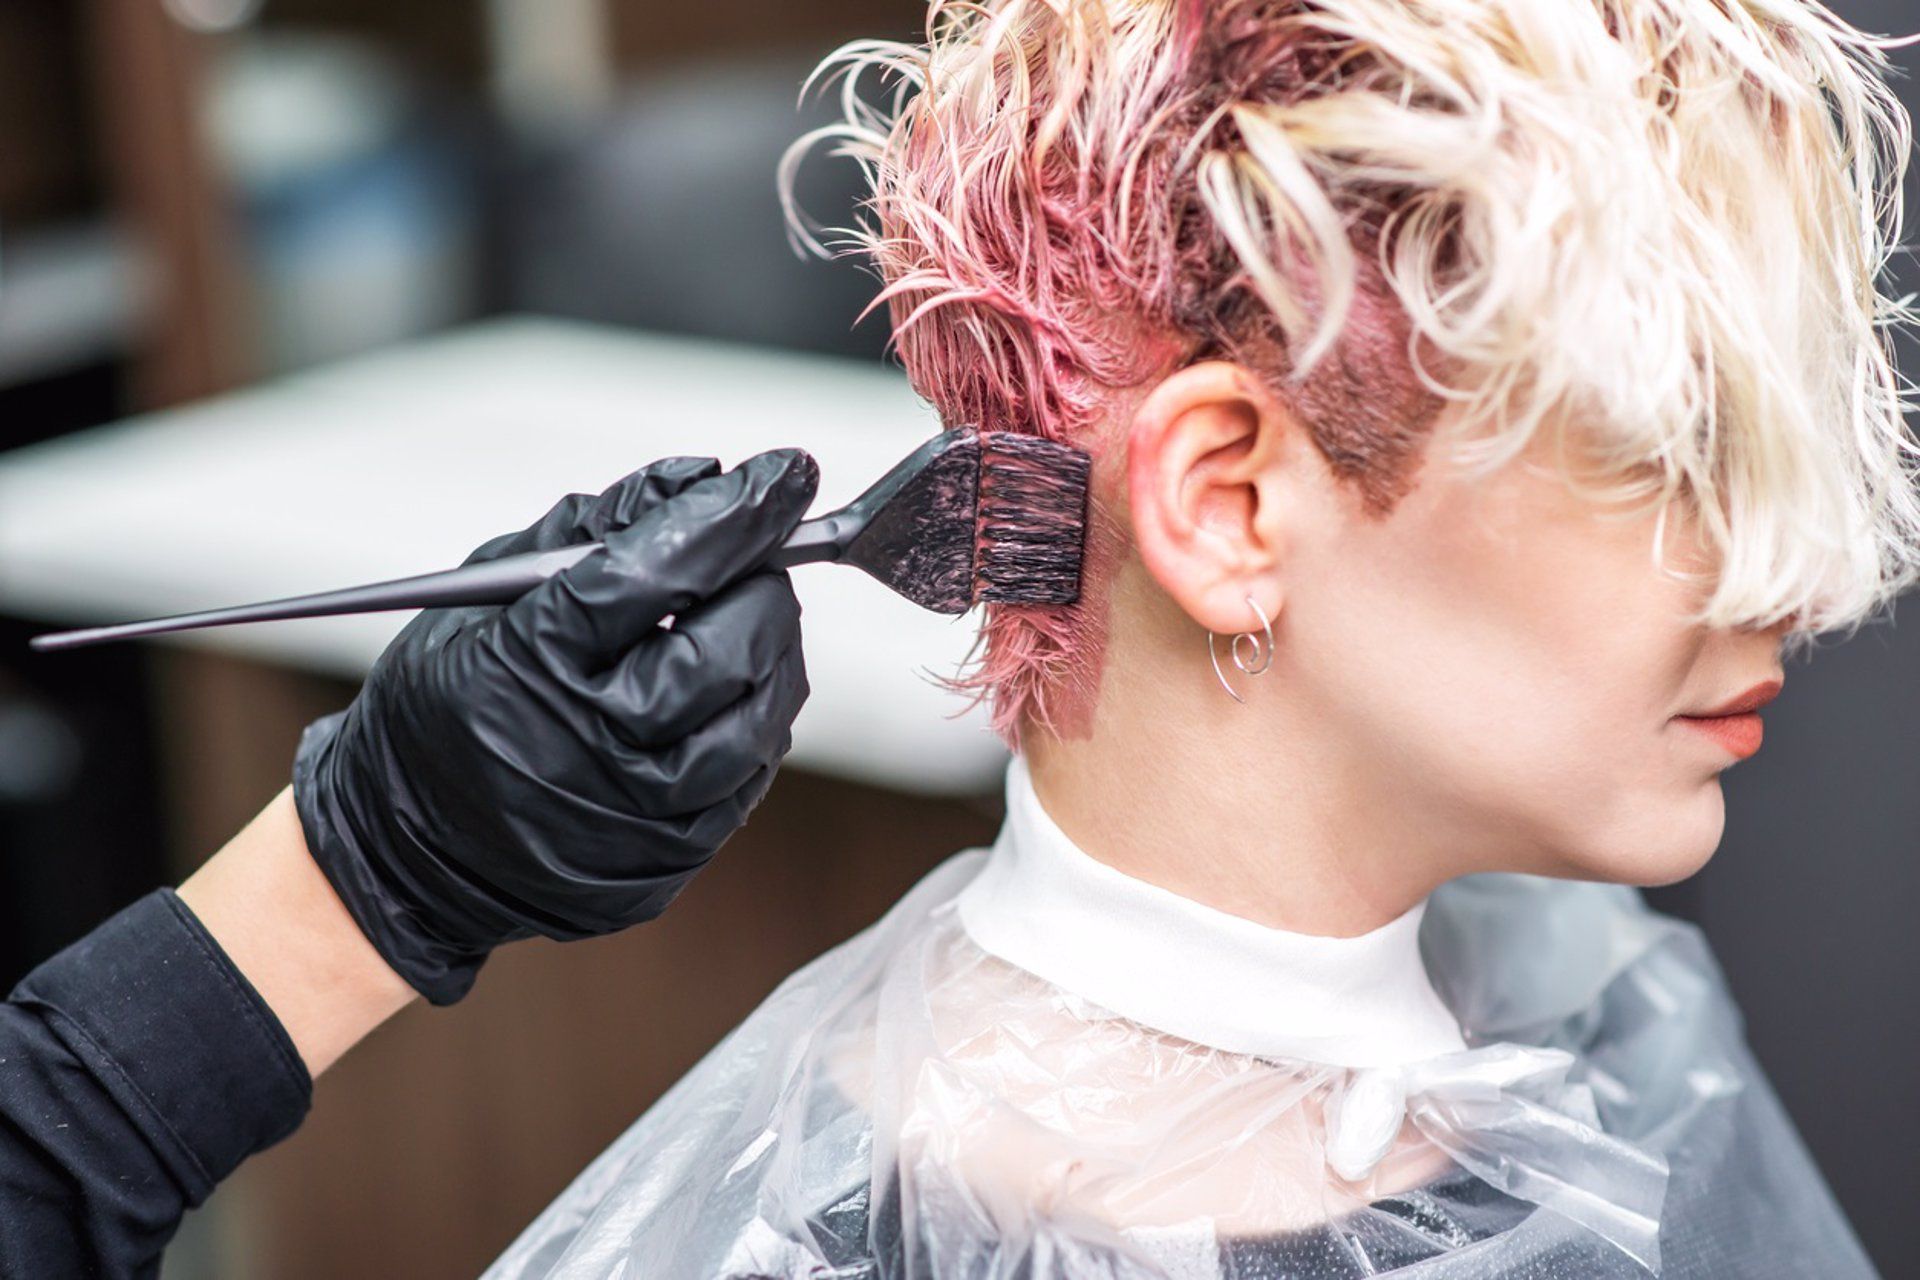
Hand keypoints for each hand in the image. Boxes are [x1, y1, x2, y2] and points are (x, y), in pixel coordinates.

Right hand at [291, 449, 818, 1002]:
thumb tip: (700, 477)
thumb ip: (594, 526)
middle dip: (760, 584)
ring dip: (770, 650)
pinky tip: (727, 689)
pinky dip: (754, 717)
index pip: (656, 571)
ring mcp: (635, 813)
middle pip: (726, 647)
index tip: (783, 474)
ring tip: (741, 619)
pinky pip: (751, 773)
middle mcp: (589, 743)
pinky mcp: (671, 856)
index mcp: (529, 660)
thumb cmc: (454, 697)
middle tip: (756, 557)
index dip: (732, 515)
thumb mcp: (488, 594)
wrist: (415, 850)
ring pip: (759, 716)